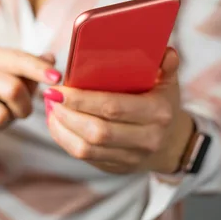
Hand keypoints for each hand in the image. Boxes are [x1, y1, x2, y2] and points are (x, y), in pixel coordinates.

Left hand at [44, 48, 193, 174]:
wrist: (170, 143)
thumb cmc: (161, 103)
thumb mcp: (167, 82)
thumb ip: (166, 64)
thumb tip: (165, 52)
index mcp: (158, 112)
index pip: (114, 107)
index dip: (83, 99)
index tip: (61, 87)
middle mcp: (147, 138)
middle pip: (97, 130)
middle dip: (68, 112)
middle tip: (51, 95)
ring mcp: (131, 157)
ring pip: (86, 147)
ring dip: (62, 127)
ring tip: (51, 108)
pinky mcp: (115, 167)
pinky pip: (84, 156)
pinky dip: (64, 139)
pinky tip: (56, 123)